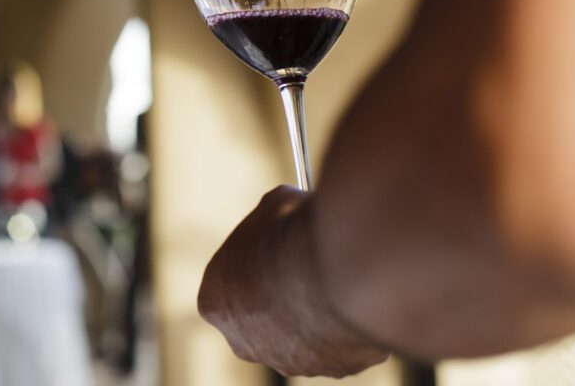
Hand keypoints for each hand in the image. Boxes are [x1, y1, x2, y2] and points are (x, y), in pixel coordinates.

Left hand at [198, 186, 388, 377]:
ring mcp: (288, 360)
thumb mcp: (273, 206)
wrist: (335, 271)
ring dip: (319, 309)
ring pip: (305, 333)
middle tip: (308, 263)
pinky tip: (359, 293)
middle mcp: (243, 341)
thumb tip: (287, 205)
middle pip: (262, 317)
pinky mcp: (333, 369)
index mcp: (215, 303)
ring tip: (338, 274)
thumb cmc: (292, 236)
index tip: (276, 245)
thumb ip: (272, 217)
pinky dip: (352, 319)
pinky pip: (343, 341)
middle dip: (283, 295)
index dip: (255, 261)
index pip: (229, 284)